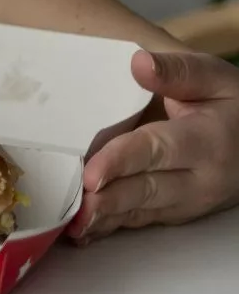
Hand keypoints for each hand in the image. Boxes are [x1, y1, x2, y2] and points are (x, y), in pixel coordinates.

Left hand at [69, 50, 238, 243]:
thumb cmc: (231, 104)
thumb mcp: (213, 78)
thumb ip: (176, 71)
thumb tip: (138, 62)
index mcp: (206, 141)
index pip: (156, 151)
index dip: (120, 162)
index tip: (90, 173)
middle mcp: (200, 179)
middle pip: (146, 190)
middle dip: (106, 200)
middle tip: (71, 207)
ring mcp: (190, 201)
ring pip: (142, 212)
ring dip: (105, 220)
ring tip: (70, 225)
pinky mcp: (179, 212)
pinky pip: (142, 221)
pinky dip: (112, 227)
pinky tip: (84, 231)